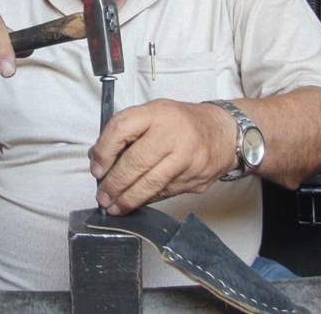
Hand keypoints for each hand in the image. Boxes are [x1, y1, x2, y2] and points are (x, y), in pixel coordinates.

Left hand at [88, 99, 238, 214]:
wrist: (224, 132)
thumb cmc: (182, 122)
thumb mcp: (153, 114)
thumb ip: (126, 132)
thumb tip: (99, 159)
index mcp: (158, 113)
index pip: (122, 128)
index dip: (104, 151)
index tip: (97, 169)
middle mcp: (173, 134)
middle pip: (136, 161)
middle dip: (115, 183)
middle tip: (103, 196)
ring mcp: (187, 158)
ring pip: (152, 183)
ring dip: (129, 199)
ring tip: (115, 207)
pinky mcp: (195, 178)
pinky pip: (165, 193)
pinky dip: (148, 199)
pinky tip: (137, 202)